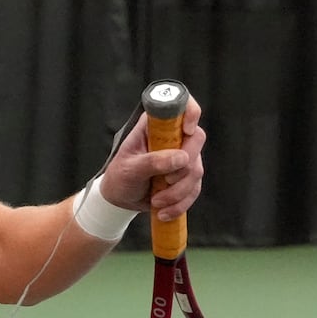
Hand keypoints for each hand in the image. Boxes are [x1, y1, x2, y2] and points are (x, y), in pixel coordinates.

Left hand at [98, 96, 205, 220]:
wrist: (120, 200)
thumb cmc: (120, 177)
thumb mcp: (129, 169)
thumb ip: (152, 162)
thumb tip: (181, 158)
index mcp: (155, 125)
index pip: (181, 105)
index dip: (190, 112)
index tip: (187, 130)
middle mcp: (173, 136)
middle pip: (196, 139)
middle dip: (184, 167)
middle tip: (166, 181)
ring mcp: (182, 155)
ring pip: (196, 169)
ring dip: (178, 191)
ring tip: (156, 202)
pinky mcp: (187, 176)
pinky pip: (195, 188)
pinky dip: (181, 203)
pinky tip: (164, 212)